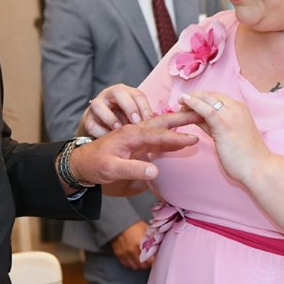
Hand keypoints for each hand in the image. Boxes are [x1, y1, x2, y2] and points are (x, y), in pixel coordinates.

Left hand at [70, 111, 200, 195]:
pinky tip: (181, 138)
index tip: (194, 138)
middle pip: (163, 122)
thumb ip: (133, 169)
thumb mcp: (112, 169)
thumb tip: (156, 170)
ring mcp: (137, 137)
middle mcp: (136, 131)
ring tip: (197, 119)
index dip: (176, 137)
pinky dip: (170, 136)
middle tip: (202, 113)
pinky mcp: (138, 144)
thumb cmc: (95, 165)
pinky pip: (157, 137)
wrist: (82, 163)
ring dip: (179, 124)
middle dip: (182, 118)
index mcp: (131, 134)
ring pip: (161, 127)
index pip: (158, 135)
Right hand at [78, 85, 154, 137]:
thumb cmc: (122, 122)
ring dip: (110, 118)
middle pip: (118, 92)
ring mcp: (96, 106)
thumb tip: (164, 126)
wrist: (99, 131)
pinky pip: (91, 123)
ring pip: (99, 105)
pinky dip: (99, 131)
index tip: (150, 121)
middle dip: (129, 107)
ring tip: (118, 129)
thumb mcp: (135, 118)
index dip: (144, 107)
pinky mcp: (87, 119)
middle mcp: (109, 96)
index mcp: (125, 93)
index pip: (137, 94)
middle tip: (136, 122)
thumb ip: (145, 119)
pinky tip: (107, 138)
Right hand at [111, 221, 151, 269]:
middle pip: (143, 266)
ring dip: (139, 265)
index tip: (154, 259)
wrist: (119, 222)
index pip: (150, 261)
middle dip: (147, 264)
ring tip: (141, 261)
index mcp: (140, 244)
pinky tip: (133, 259)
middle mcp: (132, 251)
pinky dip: (131, 264)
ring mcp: (124, 254)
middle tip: (149, 260)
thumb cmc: (133, 225)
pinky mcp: (118, 254)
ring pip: (135, 267)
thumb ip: (152, 237)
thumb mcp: (145, 228)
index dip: (153, 261)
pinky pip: (126, 265)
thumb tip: (158, 244)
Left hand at [178, 92, 268, 184]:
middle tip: (181, 101)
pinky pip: (207, 110)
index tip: (189, 101)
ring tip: (179, 101)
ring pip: (208, 99)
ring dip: (192, 98)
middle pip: (211, 95)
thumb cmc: (245, 156)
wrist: (259, 168)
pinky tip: (184, 101)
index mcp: (240, 109)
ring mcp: (232, 115)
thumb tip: (198, 117)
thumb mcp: (228, 134)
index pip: (216, 97)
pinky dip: (194, 103)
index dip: (201, 97)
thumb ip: (213, 124)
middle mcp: (237, 108)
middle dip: (195, 96)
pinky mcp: (225, 125)